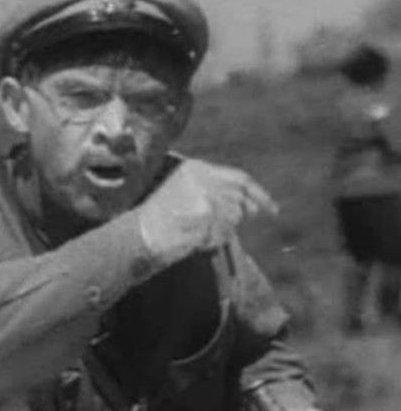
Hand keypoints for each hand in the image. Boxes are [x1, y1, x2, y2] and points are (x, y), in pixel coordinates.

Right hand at [136, 158, 277, 268]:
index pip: (239, 178)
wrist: (138, 235)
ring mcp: (203, 195)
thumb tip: (251, 205)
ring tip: (200, 232)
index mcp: (196, 169)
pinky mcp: (204, 215)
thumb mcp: (184, 194)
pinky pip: (223, 232)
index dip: (259, 194)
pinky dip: (214, 240)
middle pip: (240, 197)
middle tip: (238, 223)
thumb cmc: (160, 221)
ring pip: (234, 217)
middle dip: (246, 212)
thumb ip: (215, 193)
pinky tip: (196, 239)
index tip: (272, 210)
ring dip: (223, 229)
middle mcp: (201, 178)